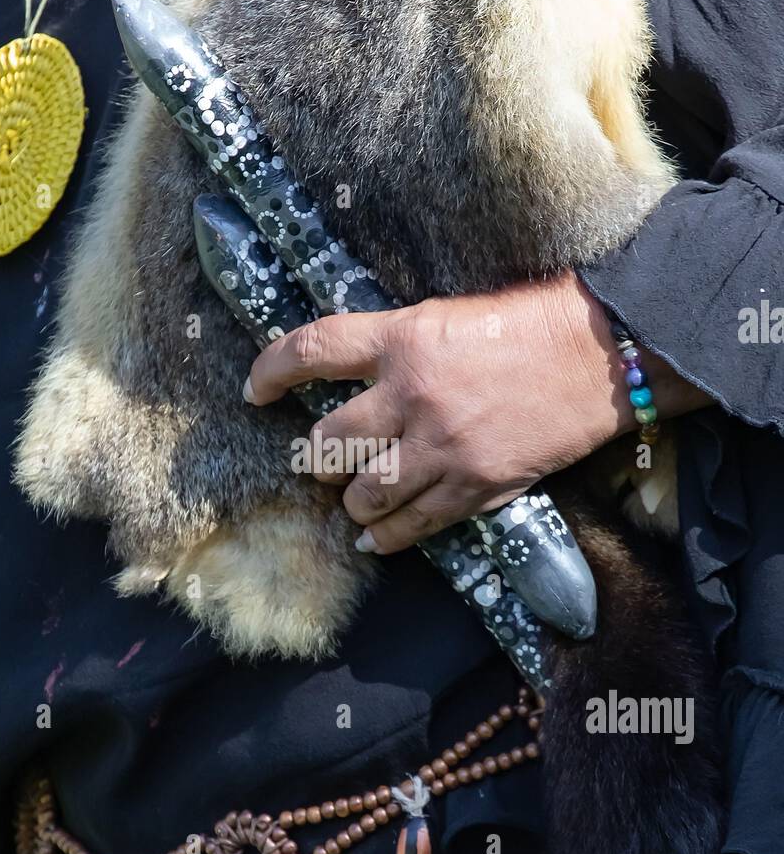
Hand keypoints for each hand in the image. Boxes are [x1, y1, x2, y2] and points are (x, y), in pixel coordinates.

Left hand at [244, 272, 709, 553]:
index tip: (253, 389)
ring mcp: (442, 447)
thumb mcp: (448, 315)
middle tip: (317, 458)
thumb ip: (397, 346)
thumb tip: (349, 374)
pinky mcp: (474, 486)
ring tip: (353, 496)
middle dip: (314, 456)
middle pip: (327, 442)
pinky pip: (411, 526)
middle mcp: (412, 396)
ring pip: (362, 494)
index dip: (271, 370)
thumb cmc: (529, 324)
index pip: (312, 350)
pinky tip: (374, 538)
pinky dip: (385, 537)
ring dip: (349, 499)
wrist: (601, 355)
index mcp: (403, 339)